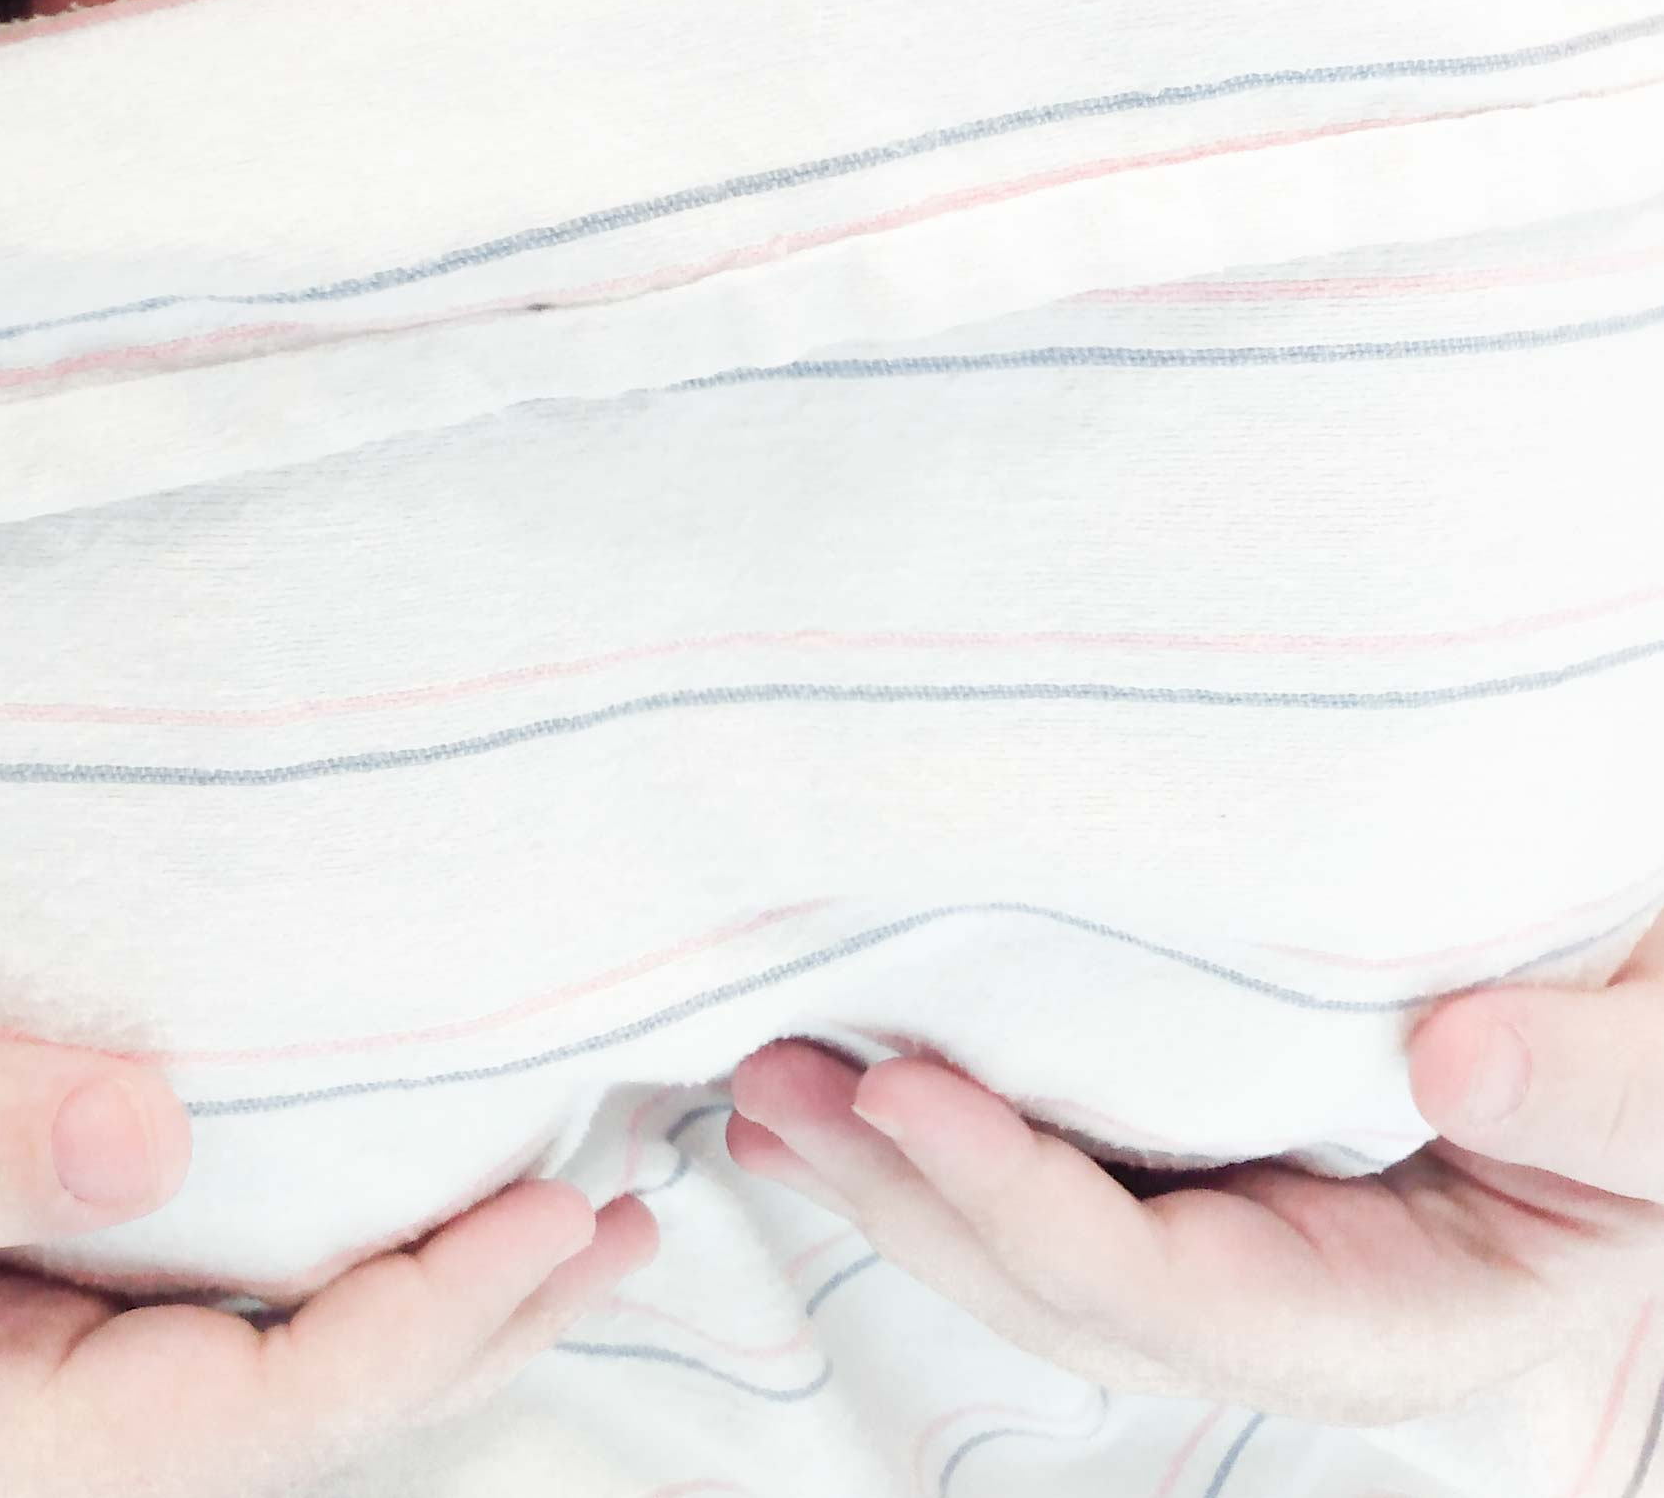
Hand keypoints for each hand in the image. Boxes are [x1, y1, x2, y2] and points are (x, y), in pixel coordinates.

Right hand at [0, 1022, 653, 1497]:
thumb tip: (152, 1134)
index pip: (232, 1422)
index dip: (417, 1331)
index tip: (566, 1222)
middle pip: (268, 1414)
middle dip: (464, 1330)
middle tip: (630, 1220)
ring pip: (236, 1363)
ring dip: (405, 1289)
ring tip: (558, 1206)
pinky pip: (173, 1303)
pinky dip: (300, 1249)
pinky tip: (378, 1187)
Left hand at [728, 919, 1663, 1429]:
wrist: (1643, 1025)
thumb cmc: (1659, 1057)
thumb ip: (1606, 1091)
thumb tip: (1449, 1052)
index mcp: (1404, 1316)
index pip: (1175, 1296)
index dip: (1026, 1205)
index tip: (907, 1089)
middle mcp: (1297, 1303)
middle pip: (1066, 1290)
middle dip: (908, 1197)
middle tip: (772, 1085)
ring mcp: (1244, 1241)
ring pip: (1036, 1245)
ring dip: (893, 1170)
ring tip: (766, 1089)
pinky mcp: (1210, 1163)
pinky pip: (1062, 1168)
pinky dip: (944, 1131)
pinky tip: (851, 1077)